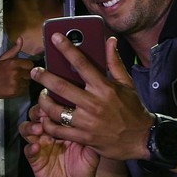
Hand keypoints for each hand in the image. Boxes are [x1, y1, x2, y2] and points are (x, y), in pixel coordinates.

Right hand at [0, 38, 33, 100]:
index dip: (26, 67)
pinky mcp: (15, 91)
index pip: (30, 64)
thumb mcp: (3, 58)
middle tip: (16, 76)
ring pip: (28, 82)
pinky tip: (13, 87)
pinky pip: (25, 90)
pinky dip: (21, 90)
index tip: (21, 69)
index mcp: (13, 62)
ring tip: (14, 82)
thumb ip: (14, 49)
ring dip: (23, 83)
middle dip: (24, 75)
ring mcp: (16, 82)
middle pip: (29, 74)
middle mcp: (15, 72)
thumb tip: (20, 38)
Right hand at [21, 104, 99, 176]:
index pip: (55, 110)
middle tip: (44, 113)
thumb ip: (91, 140)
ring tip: (38, 129)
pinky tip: (37, 147)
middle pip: (37, 114)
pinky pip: (28, 150)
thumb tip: (95, 125)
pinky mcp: (35, 159)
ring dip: (30, 126)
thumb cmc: (84, 168)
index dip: (53, 104)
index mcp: (63, 128)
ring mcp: (41, 145)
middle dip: (38, 111)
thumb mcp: (92, 154)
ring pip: (27, 128)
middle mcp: (50, 133)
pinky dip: (30, 147)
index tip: (56, 102)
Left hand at [30, 36, 152, 161]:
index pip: (82, 64)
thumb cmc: (133, 109)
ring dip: (44, 101)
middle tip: (35, 71)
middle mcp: (93, 104)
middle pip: (61, 86)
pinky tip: (45, 118)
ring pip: (55, 110)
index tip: (55, 37)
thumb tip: (110, 40)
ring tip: (42, 95)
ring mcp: (87, 122)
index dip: (67, 48)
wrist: (141, 139)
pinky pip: (58, 131)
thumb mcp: (127, 84)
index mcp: (104, 88)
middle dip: (44, 77)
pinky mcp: (83, 138)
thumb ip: (114, 62)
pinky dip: (48, 124)